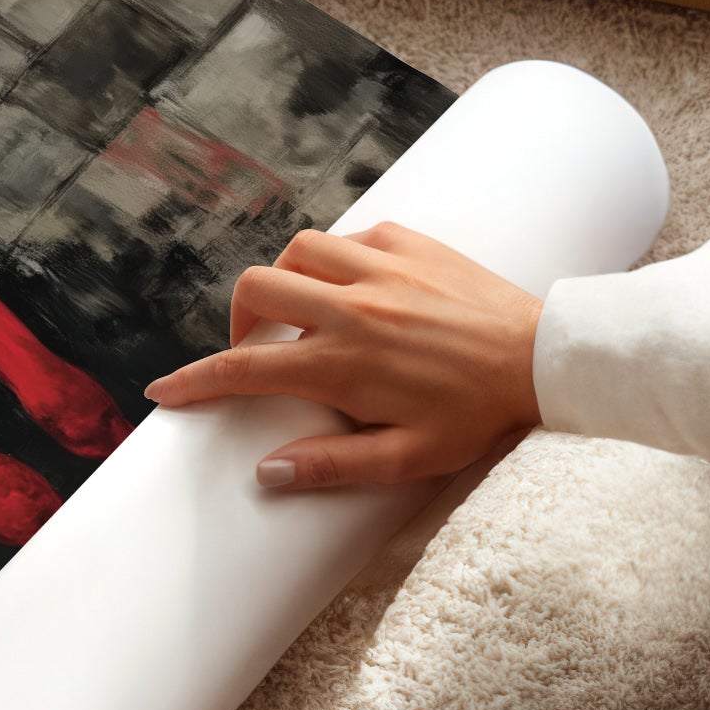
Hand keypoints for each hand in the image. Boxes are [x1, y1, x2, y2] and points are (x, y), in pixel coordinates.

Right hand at [143, 223, 542, 490]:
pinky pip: (349, 237)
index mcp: (342, 363)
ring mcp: (379, 268)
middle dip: (238, 320)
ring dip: (285, 280)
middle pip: (256, 290)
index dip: (194, 382)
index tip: (164, 392)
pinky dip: (336, 259)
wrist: (545, 359)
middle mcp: (350, 307)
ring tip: (302, 312)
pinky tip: (354, 286)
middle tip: (256, 349)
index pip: (244, 370)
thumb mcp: (408, 458)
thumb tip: (267, 472)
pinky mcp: (409, 242)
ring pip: (296, 252)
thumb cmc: (478, 415)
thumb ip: (333, 465)